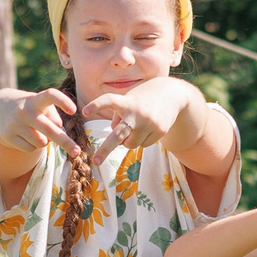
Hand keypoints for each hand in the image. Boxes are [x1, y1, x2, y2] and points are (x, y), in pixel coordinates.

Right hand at [0, 86, 82, 162]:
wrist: (0, 109)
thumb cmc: (30, 108)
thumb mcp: (41, 106)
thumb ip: (53, 118)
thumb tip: (57, 136)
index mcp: (36, 100)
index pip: (50, 95)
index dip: (63, 101)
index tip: (74, 110)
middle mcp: (25, 110)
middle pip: (50, 129)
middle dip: (65, 142)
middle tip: (77, 152)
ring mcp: (15, 123)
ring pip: (42, 142)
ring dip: (45, 142)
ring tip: (37, 133)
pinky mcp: (8, 136)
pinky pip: (31, 149)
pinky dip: (33, 146)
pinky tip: (27, 137)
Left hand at [79, 78, 201, 168]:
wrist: (172, 95)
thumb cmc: (142, 99)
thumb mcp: (128, 101)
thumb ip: (117, 118)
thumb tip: (118, 141)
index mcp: (127, 102)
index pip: (109, 101)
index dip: (97, 105)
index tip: (84, 111)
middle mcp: (138, 114)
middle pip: (119, 135)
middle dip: (106, 149)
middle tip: (96, 161)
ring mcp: (150, 124)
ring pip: (130, 144)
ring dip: (128, 140)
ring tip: (136, 127)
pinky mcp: (160, 131)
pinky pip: (143, 145)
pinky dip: (142, 139)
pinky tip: (148, 128)